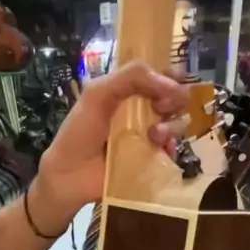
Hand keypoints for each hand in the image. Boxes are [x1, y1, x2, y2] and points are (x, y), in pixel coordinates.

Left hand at [31, 61, 187, 231]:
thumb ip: (131, 77)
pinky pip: (174, 150)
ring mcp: (149, 137)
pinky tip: (160, 149)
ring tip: (155, 134)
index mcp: (129, 92)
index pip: (160, 75)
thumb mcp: (98, 93)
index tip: (170, 81)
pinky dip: (171, 147)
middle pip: (175, 98)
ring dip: (172, 125)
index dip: (170, 76)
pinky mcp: (152, 160)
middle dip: (175, 99)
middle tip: (160, 107)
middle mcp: (142, 112)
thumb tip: (172, 84)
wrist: (71, 174)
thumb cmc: (80, 132)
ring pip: (178, 123)